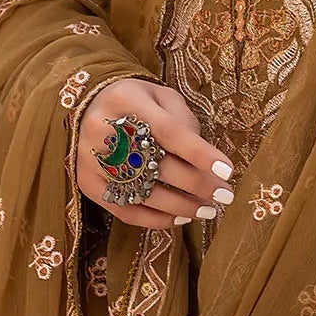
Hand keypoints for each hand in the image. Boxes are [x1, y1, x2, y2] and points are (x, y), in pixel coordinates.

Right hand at [76, 77, 235, 230]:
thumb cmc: (136, 101)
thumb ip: (183, 119)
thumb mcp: (160, 95)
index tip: (228, 171)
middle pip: (157, 165)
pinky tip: (181, 218)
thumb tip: (202, 157)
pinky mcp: (87, 183)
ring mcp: (91, 160)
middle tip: (225, 195)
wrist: (88, 107)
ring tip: (208, 210)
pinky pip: (125, 211)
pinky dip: (156, 220)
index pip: (168, 131)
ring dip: (182, 207)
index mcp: (125, 100)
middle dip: (197, 184)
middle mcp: (102, 130)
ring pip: (142, 194)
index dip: (199, 153)